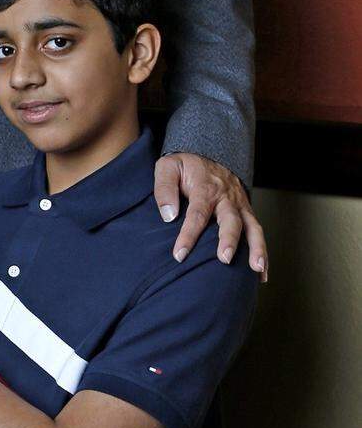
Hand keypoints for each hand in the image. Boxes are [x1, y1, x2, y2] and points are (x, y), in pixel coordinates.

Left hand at [154, 152, 267, 277]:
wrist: (207, 153)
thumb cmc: (184, 165)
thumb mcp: (168, 167)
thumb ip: (164, 189)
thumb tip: (168, 216)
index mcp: (205, 188)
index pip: (197, 214)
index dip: (188, 235)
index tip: (180, 255)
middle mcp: (226, 197)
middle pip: (231, 220)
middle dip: (229, 240)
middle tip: (225, 259)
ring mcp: (239, 205)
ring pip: (252, 227)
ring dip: (256, 248)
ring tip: (256, 269)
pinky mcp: (246, 211)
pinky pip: (257, 231)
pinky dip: (263, 252)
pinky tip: (262, 274)